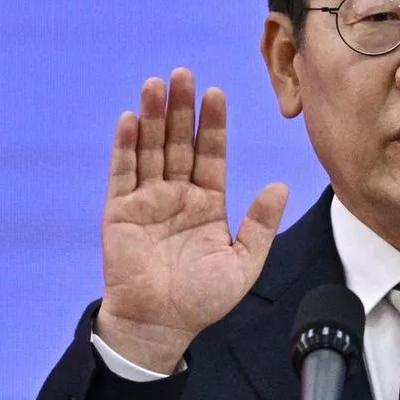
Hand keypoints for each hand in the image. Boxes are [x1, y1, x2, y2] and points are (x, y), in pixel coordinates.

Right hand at [97, 68, 288, 372]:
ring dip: (152, 117)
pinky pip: (122, 173)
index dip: (213, 124)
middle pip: (179, 142)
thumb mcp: (243, 262)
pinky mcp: (119, 211)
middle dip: (182, 108)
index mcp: (207, 202)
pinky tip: (130, 119)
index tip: (216, 93)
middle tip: (183, 73)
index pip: (211, 154)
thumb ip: (260, 224)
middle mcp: (177, 194)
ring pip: (150, 149)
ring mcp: (147, 200)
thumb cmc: (203, 299)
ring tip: (156, 85)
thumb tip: (280, 186)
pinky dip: (125, 146)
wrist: (161, 326)